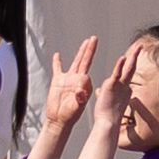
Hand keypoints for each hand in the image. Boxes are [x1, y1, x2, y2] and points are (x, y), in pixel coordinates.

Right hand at [35, 35, 100, 154]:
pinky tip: (58, 55)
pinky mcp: (58, 81)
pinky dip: (57, 62)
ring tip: (86, 41)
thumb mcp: (77, 107)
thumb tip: (81, 89)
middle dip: (90, 49)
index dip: (96, 68)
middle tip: (94, 38)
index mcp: (84, 84)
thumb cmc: (70, 115)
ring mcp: (68, 79)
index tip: (101, 59)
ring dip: (80, 51)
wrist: (59, 120)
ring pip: (75, 62)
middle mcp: (78, 79)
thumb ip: (80, 98)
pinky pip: (58, 69)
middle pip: (85, 60)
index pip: (89, 69)